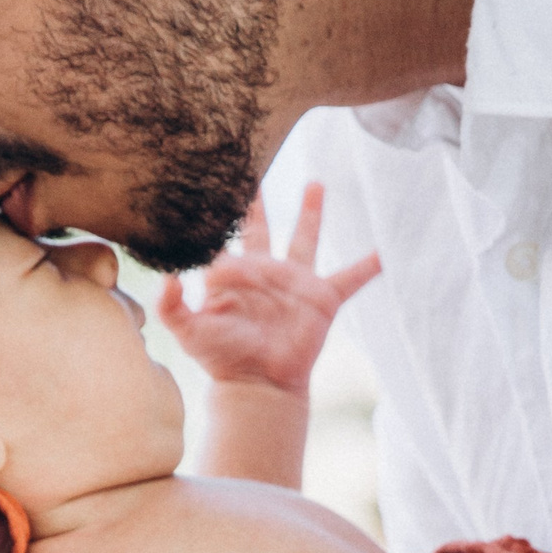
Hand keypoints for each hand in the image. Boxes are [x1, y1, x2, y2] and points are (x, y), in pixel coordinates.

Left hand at [156, 183, 380, 395]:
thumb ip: (172, 304)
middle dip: (257, 200)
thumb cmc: (222, 359)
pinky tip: (385, 252)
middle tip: (253, 166)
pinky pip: (351, 278)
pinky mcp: (321, 300)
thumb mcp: (188, 331)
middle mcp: (264, 273)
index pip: (225, 237)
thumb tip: (166, 276)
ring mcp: (294, 283)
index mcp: (233, 275)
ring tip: (316, 182)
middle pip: (261, 226)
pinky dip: (368, 266)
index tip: (214, 180)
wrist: (258, 385)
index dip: (218, 215)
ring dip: (311, 211)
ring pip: (305, 238)